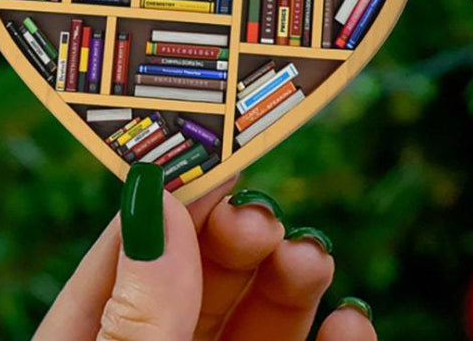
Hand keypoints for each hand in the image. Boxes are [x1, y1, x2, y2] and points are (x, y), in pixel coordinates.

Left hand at [34, 165, 374, 339]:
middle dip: (235, 240)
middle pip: (194, 282)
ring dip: (290, 283)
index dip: (167, 202)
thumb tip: (157, 195)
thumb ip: (137, 311)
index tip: (210, 150)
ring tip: (311, 254)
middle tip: (260, 214)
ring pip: (253, 324)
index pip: (120, 257)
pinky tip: (352, 321)